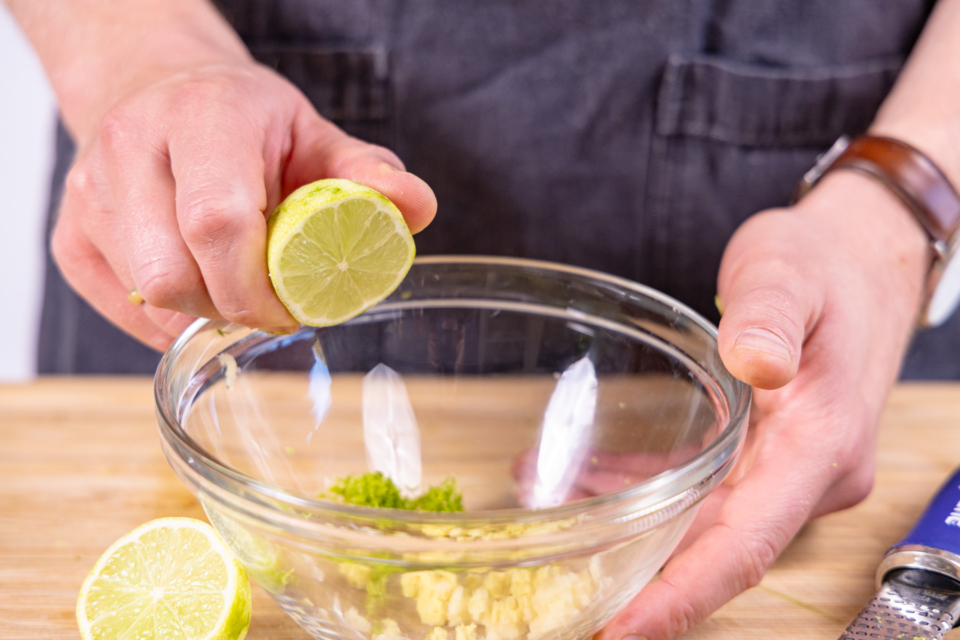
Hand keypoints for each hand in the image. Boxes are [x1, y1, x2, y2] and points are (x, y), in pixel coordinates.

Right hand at [53, 56, 435, 349]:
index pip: (218, 222)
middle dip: (234, 307)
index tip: (294, 304)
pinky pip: (125, 309)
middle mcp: (131, 148)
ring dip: (206, 313)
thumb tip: (416, 208)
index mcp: (203, 117)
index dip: (258, 285)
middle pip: (173, 274)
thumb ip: (366, 174)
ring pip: (148, 296)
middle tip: (271, 303)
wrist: (156, 89)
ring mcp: (90, 194)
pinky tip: (202, 289)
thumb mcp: (312, 134)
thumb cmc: (242, 120)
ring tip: (236, 284)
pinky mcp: (71, 235)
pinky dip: (172, 319)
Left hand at [596, 170, 928, 638]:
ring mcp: (783, 471)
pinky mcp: (761, 457)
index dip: (682, 596)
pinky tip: (587, 481)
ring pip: (704, 530)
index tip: (620, 630)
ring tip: (554, 531)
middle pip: (720, 554)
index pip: (746, 544)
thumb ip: (770, 318)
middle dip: (646, 589)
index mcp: (818, 446)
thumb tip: (756, 362)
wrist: (855, 261)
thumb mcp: (788, 274)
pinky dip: (645, 498)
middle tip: (568, 605)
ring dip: (636, 541)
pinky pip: (700, 496)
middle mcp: (804, 476)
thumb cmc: (822, 265)